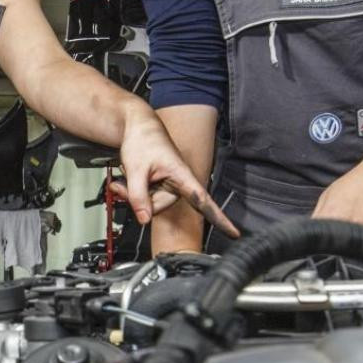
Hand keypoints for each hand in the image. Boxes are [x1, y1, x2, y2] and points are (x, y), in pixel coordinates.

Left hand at [109, 105, 238, 237]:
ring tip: (128, 177)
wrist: (137, 128)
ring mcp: (168, 186)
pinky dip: (133, 192)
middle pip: (160, 208)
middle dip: (140, 199)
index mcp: (182, 176)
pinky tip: (128, 180)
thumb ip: (138, 196)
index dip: (219, 218)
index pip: (203, 201)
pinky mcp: (159, 186)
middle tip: (126, 184)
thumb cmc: (143, 140)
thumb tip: (144, 220)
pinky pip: (145, 199)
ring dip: (134, 195)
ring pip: (150, 205)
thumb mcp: (136, 168)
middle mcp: (179, 183)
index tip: (235, 233)